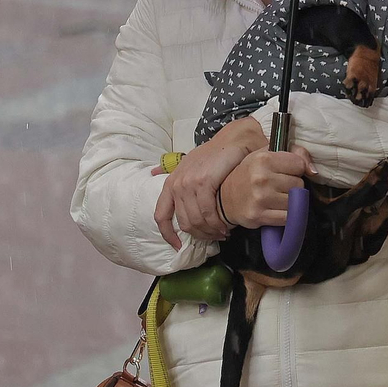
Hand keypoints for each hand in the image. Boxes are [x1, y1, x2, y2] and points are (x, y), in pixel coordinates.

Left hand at [152, 117, 266, 248]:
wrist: (234, 139)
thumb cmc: (215, 153)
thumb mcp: (190, 163)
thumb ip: (176, 174)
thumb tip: (153, 173)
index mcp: (171, 183)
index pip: (161, 216)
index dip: (168, 235)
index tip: (178, 247)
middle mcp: (176, 184)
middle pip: (184, 223)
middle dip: (200, 235)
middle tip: (215, 237)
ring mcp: (189, 183)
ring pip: (197, 220)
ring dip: (211, 231)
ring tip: (223, 233)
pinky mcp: (204, 182)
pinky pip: (208, 212)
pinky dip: (217, 223)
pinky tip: (226, 225)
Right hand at [218, 147, 315, 228]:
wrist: (225, 198)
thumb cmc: (248, 174)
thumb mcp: (266, 154)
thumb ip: (294, 153)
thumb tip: (313, 170)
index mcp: (263, 159)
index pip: (299, 164)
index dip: (296, 169)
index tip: (286, 171)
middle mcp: (261, 178)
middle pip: (299, 184)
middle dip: (293, 186)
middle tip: (278, 186)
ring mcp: (260, 198)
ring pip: (295, 202)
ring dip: (290, 202)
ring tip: (276, 197)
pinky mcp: (259, 216)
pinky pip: (287, 218)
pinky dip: (285, 215)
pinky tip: (275, 209)